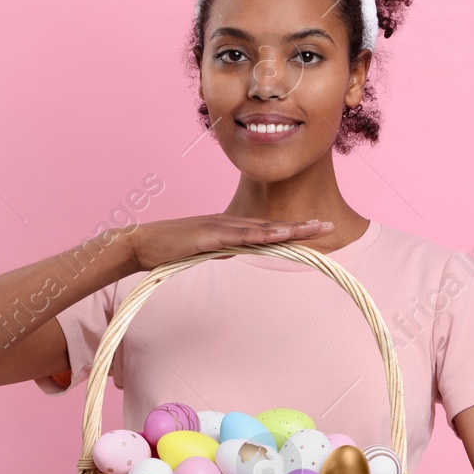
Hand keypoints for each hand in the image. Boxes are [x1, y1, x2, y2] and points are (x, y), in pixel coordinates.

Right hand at [122, 214, 332, 270]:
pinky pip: (241, 236)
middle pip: (273, 225)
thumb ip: (225, 248)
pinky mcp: (210, 234)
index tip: (317, 229)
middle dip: (302, 227)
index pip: (269, 229)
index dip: (294, 229)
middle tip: (329, 226)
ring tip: (314, 229)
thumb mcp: (206, 250)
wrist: (143, 244)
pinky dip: (262, 235)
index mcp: (232, 227)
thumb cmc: (173, 249)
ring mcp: (221, 226)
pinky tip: (279, 235)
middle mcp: (231, 222)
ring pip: (262, 228)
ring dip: (289, 228)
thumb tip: (241, 250)